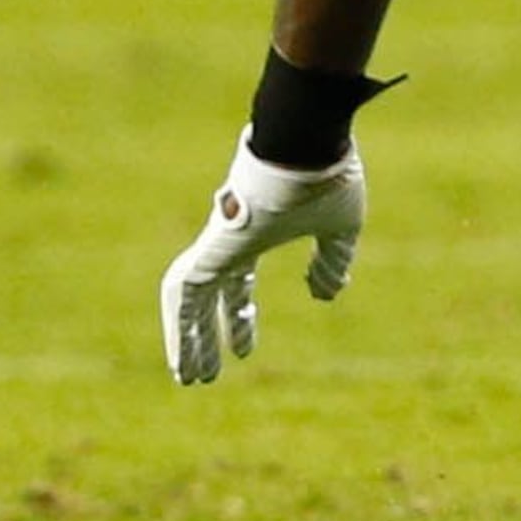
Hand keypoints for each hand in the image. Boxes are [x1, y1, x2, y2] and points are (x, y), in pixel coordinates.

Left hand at [160, 132, 365, 384]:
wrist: (305, 140)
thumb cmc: (325, 178)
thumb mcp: (340, 227)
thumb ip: (331, 261)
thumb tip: (324, 295)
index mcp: (257, 236)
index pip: (238, 284)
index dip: (240, 318)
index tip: (244, 353)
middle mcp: (230, 242)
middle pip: (210, 298)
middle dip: (207, 337)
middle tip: (204, 375)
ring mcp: (216, 244)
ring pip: (190, 303)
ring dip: (187, 342)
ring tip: (190, 379)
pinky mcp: (210, 247)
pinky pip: (185, 298)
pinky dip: (180, 330)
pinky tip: (182, 359)